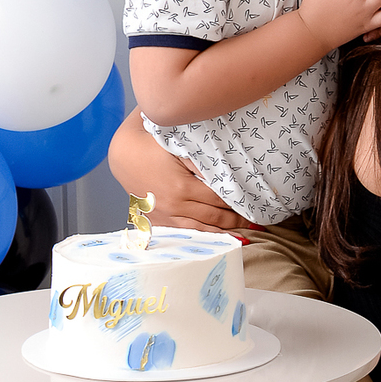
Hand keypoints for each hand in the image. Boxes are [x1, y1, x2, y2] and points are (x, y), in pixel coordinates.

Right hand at [106, 110, 249, 232]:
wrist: (122, 155)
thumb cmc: (151, 142)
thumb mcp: (176, 143)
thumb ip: (199, 155)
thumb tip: (225, 162)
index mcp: (182, 186)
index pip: (220, 197)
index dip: (239, 200)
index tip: (256, 201)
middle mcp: (176, 204)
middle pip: (215, 215)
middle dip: (238, 218)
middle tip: (258, 219)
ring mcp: (168, 215)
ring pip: (203, 228)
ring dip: (226, 231)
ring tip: (247, 232)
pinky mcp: (160, 219)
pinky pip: (186, 232)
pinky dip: (205, 235)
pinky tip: (219, 239)